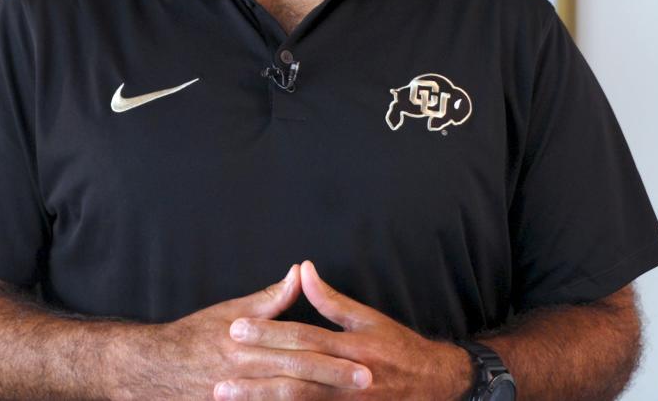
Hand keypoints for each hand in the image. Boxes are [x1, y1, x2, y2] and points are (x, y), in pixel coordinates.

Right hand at [141, 265, 370, 399]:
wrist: (154, 367)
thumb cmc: (194, 336)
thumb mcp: (230, 312)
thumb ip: (270, 299)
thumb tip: (299, 273)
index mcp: (245, 340)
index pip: (295, 345)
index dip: (330, 354)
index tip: (362, 358)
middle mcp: (243, 367)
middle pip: (295, 374)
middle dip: (333, 379)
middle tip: (368, 381)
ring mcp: (235, 393)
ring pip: (282, 397)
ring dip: (316, 399)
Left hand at [212, 261, 472, 399]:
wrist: (435, 386)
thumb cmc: (399, 348)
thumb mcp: (369, 319)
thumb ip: (331, 299)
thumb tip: (303, 269)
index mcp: (352, 349)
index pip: (302, 337)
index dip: (268, 332)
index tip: (235, 327)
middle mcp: (348, 379)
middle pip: (295, 375)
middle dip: (256, 371)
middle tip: (222, 366)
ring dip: (261, 399)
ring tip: (227, 395)